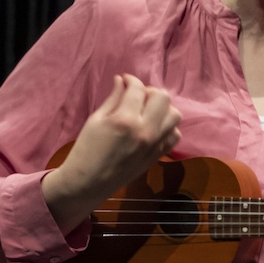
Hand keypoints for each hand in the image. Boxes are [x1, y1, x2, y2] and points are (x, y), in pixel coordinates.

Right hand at [43, 74, 182, 230]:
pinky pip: (175, 135)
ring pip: (175, 115)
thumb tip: (122, 81)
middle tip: (137, 96)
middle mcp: (145, 130)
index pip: (138, 89)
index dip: (131, 80)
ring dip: (162, 108)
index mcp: (125, 119)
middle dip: (150, 91)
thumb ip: (113, 99)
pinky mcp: (159, 154)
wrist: (90, 182)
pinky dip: (168, 127)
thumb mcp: (95, 120)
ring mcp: (155, 144)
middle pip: (163, 98)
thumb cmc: (87, 149)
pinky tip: (153, 127)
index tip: (125, 81)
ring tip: (146, 111)